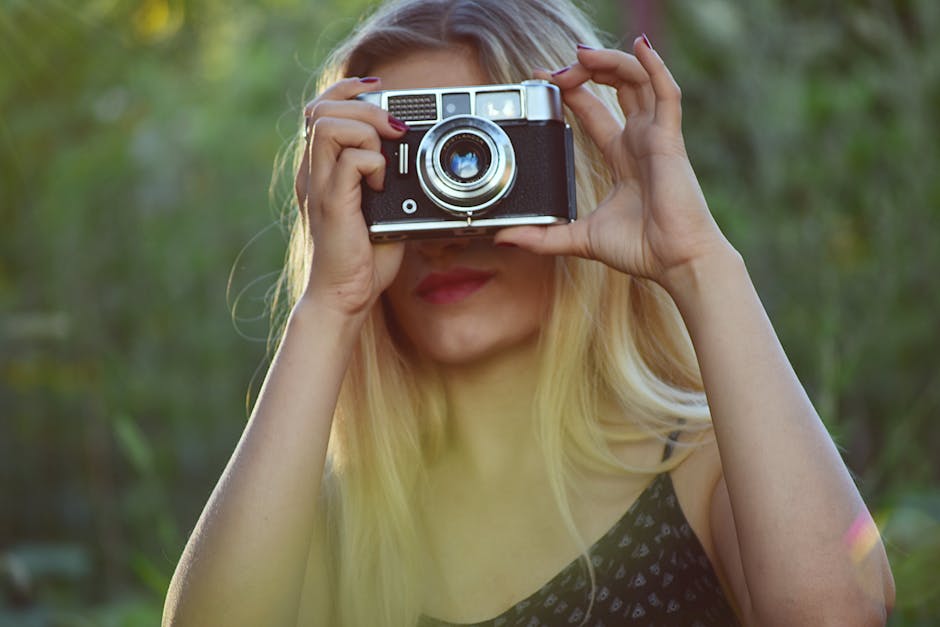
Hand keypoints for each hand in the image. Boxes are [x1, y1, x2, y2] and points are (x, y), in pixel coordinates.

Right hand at [294, 77, 406, 316]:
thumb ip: (386, 177)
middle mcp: (313, 172)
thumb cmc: (363, 257)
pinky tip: (382, 186)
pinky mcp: (331, 203)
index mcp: (321, 168)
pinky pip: (350, 160)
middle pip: (321, 107)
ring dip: (367, 133)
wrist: (345, 295)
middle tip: (394, 130)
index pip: (320, 106)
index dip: (348, 88)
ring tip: (384, 162)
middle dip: (364, 107)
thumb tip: (413, 152)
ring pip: (330, 125)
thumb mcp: (380, 206)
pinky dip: (373, 164)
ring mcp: (319, 186)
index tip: (380, 90)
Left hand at [493, 36, 734, 294]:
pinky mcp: (670, 141)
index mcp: (622, 157)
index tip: (543, 79)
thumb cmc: (642, 249)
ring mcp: (657, 137)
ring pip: (638, 81)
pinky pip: (667, 93)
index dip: (571, 92)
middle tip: (556, 70)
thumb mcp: (580, 238)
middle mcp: (640, 141)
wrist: (676, 263)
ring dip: (610, 63)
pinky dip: (656, 67)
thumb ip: (543, 237)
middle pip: (616, 88)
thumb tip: (504, 239)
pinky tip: (639, 47)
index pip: (594, 111)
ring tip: (582, 56)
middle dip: (586, 72)